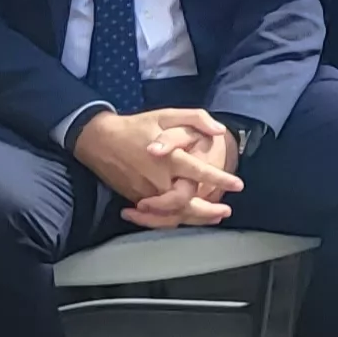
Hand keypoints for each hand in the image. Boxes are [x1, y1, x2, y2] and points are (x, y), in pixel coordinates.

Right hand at [73, 108, 241, 228]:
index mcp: (169, 157)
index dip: (219, 179)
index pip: (199, 172)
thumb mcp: (166, 114)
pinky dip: (173, 222)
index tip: (237, 185)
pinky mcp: (136, 199)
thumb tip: (219, 130)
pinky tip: (186, 220)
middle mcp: (158, 179)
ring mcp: (146, 192)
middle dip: (208, 210)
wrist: (99, 140)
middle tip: (226, 211)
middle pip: (185, 203)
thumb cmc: (136, 126)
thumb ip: (195, 119)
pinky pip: (157, 216)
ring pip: (172, 214)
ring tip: (214, 218)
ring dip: (195, 219)